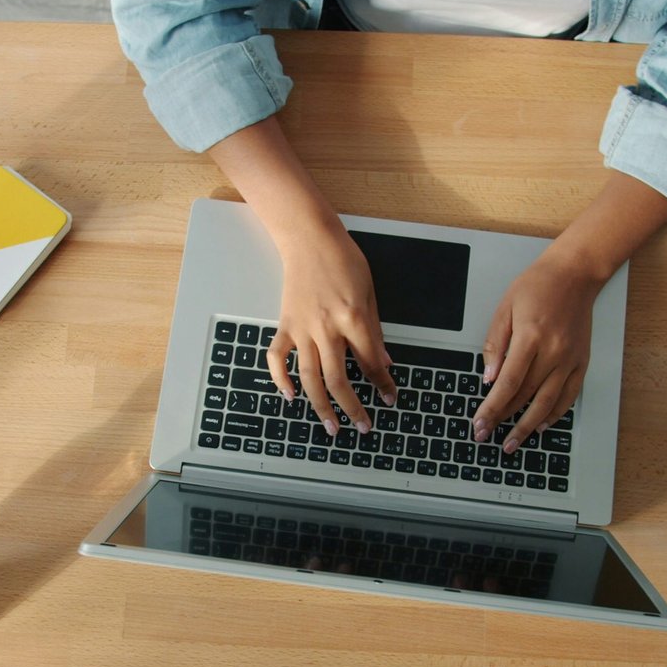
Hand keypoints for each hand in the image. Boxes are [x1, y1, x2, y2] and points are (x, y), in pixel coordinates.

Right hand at [265, 227, 397, 434]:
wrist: (309, 239)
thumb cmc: (343, 260)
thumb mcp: (370, 292)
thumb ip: (376, 330)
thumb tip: (385, 362)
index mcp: (353, 318)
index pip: (371, 362)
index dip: (382, 384)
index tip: (389, 399)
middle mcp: (327, 328)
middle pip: (339, 379)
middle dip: (353, 407)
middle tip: (363, 427)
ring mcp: (302, 328)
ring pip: (310, 376)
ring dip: (321, 405)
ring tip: (331, 426)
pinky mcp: (285, 325)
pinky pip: (277, 357)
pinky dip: (280, 379)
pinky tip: (289, 397)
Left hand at [471, 246, 603, 453]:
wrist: (575, 274)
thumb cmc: (538, 286)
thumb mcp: (505, 308)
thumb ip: (495, 344)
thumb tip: (489, 378)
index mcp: (531, 337)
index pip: (507, 383)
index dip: (491, 408)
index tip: (479, 424)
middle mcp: (553, 352)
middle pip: (525, 396)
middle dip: (503, 420)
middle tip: (486, 436)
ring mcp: (570, 359)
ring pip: (547, 402)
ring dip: (528, 426)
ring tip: (513, 442)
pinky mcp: (581, 361)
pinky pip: (569, 395)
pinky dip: (555, 413)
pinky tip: (542, 425)